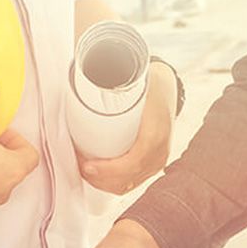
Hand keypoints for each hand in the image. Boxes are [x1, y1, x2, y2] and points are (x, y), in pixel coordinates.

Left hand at [77, 63, 176, 194]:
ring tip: (85, 170)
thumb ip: (110, 68)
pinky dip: (113, 184)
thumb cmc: (146, 82)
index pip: (135, 159)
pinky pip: (133, 183)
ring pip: (129, 184)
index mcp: (157, 131)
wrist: (166, 88)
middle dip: (101, 178)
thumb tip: (85, 63)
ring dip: (104, 183)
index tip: (88, 165)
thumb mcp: (133, 74)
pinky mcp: (153, 166)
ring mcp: (158, 161)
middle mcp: (160, 151)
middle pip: (129, 178)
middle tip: (80, 165)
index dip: (110, 168)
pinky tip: (98, 178)